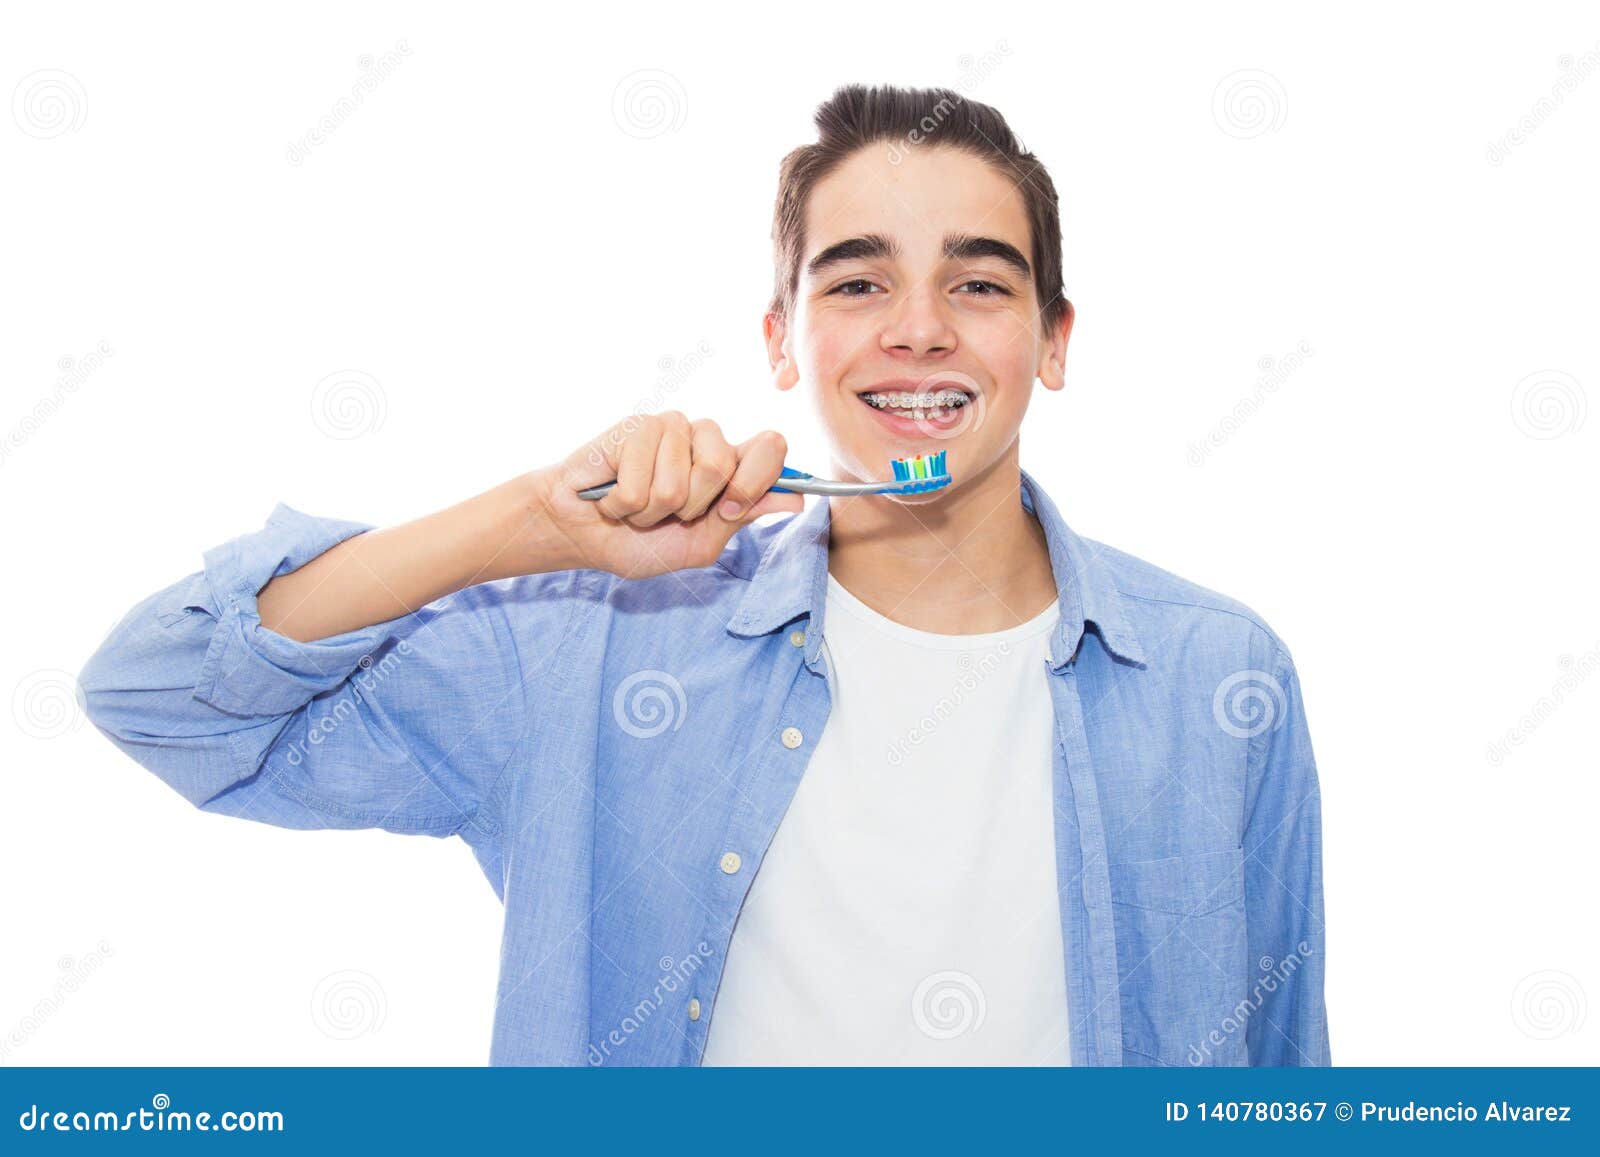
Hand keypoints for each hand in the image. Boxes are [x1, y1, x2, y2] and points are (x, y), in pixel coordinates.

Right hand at [527, 412, 803, 579]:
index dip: (757, 480)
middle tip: (666, 513)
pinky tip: (613, 496)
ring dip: (651, 511)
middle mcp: (705, 439)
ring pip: (679, 481)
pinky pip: (641, 484)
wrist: (583, 533)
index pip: (772, 447)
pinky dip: (624, 505)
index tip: (729, 512)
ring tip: (636, 507)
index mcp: (730, 464)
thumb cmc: (640, 539)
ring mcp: (672, 428)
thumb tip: (798, 499)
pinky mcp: (636, 427)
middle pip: (722, 466)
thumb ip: (745, 517)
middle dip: (689, 507)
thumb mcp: (701, 543)